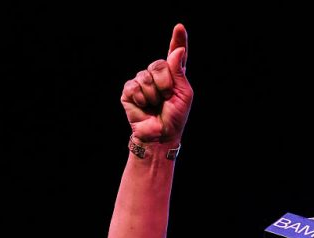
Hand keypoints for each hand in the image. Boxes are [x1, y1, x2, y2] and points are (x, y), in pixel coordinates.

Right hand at [121, 24, 192, 142]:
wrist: (161, 135)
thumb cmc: (175, 117)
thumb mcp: (183, 94)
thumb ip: (179, 72)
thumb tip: (178, 50)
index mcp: (173, 75)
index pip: (175, 54)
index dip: (177, 40)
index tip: (179, 27)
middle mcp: (156, 75)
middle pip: (159, 64)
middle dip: (165, 83)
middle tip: (166, 98)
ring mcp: (141, 81)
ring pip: (146, 76)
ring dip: (154, 94)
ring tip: (155, 105)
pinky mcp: (129, 91)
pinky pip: (134, 86)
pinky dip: (141, 98)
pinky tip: (144, 106)